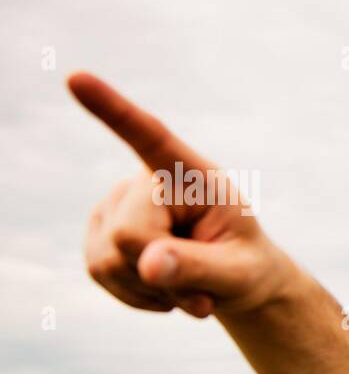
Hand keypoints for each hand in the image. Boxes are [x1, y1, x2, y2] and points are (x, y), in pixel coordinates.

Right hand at [70, 71, 293, 318]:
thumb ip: (199, 267)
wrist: (235, 281)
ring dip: (150, 289)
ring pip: (109, 260)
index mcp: (193, 176)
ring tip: (186, 285)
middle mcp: (147, 181)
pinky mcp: (99, 232)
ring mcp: (116, 204)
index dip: (112, 110)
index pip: (150, 138)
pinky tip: (163, 289)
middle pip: (129, 236)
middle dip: (161, 274)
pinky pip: (100, 272)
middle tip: (203, 288)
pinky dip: (135, 295)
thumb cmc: (246, 267)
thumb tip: (147, 264)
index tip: (77, 78)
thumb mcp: (239, 274)